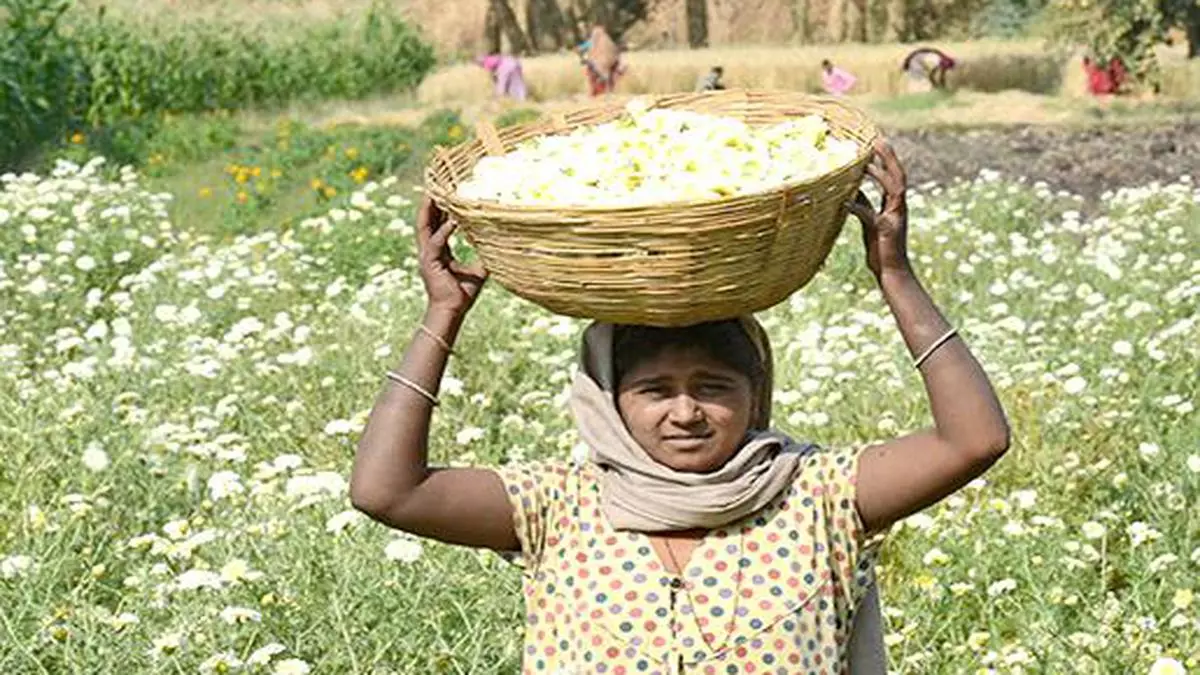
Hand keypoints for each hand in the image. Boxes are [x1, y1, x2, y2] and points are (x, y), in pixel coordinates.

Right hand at [415, 197, 486, 318]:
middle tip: (435, 185)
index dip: (440, 210)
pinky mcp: (429, 263)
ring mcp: (426, 256)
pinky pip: (436, 242)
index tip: (444, 194)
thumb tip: (498, 246)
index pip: (437, 225)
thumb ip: (483, 256)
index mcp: (438, 252)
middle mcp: (429, 251)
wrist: (452, 311)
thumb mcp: (478, 271)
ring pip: (425, 227)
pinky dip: (445, 231)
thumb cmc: (463, 294)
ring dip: (430, 210)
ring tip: (435, 193)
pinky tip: (454, 221)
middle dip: (430, 203)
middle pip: (427, 221)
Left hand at [845, 139, 909, 279]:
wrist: (891, 271)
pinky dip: (857, 206)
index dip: (887, 159)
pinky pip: (870, 214)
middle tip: (878, 140)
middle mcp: (898, 208)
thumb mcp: (870, 222)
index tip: (877, 142)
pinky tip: (845, 200)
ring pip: (893, 189)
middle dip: (889, 158)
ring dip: (879, 174)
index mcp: (896, 205)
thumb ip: (864, 205)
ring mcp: (893, 218)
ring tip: (866, 162)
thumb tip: (851, 190)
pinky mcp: (883, 230)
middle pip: (898, 176)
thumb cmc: (880, 247)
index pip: (894, 176)